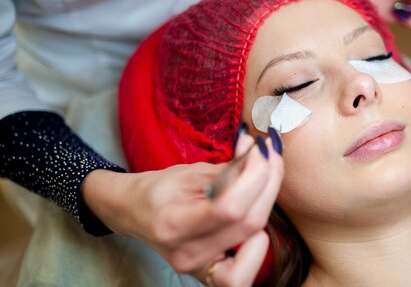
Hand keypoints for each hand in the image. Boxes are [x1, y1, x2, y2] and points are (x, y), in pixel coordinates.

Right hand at [81, 131, 283, 286]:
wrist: (133, 213)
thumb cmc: (158, 190)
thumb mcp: (189, 172)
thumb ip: (229, 170)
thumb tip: (263, 155)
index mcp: (173, 225)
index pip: (230, 207)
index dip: (255, 175)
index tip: (259, 147)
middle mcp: (188, 254)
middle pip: (250, 223)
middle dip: (268, 181)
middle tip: (269, 153)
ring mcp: (200, 268)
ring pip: (254, 237)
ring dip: (268, 200)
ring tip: (266, 175)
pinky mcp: (212, 272)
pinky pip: (247, 264)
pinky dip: (259, 237)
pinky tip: (256, 211)